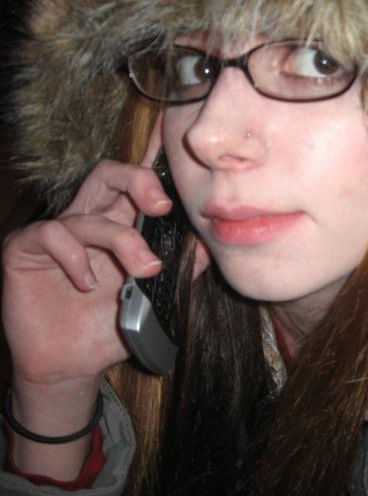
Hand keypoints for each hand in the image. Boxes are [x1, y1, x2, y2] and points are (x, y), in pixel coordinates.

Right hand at [2, 121, 170, 389]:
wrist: (70, 367)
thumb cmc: (110, 327)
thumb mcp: (155, 297)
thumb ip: (182, 267)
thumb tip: (213, 243)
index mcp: (122, 224)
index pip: (138, 182)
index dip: (153, 154)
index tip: (173, 129)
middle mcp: (90, 220)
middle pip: (110, 174)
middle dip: (139, 180)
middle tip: (162, 207)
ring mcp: (57, 232)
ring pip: (88, 209)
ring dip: (121, 239)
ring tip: (143, 270)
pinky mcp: (25, 248)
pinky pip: (52, 234)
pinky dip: (75, 257)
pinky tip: (88, 284)